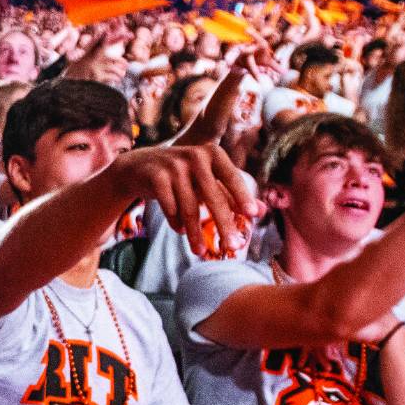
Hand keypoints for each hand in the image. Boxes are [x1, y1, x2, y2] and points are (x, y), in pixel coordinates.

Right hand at [108, 144, 260, 251]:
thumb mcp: (208, 179)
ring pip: (189, 207)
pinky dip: (176, 223)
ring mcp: (173, 165)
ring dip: (195, 233)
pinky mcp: (156, 176)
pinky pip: (170, 207)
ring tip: (200, 251)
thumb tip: (263, 211)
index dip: (242, 196)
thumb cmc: (184, 175)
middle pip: (213, 196)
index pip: (232, 177)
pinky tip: (180, 231)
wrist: (141, 166)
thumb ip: (233, 194)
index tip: (253, 216)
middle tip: (233, 247)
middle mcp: (195, 156)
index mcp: (213, 154)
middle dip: (223, 224)